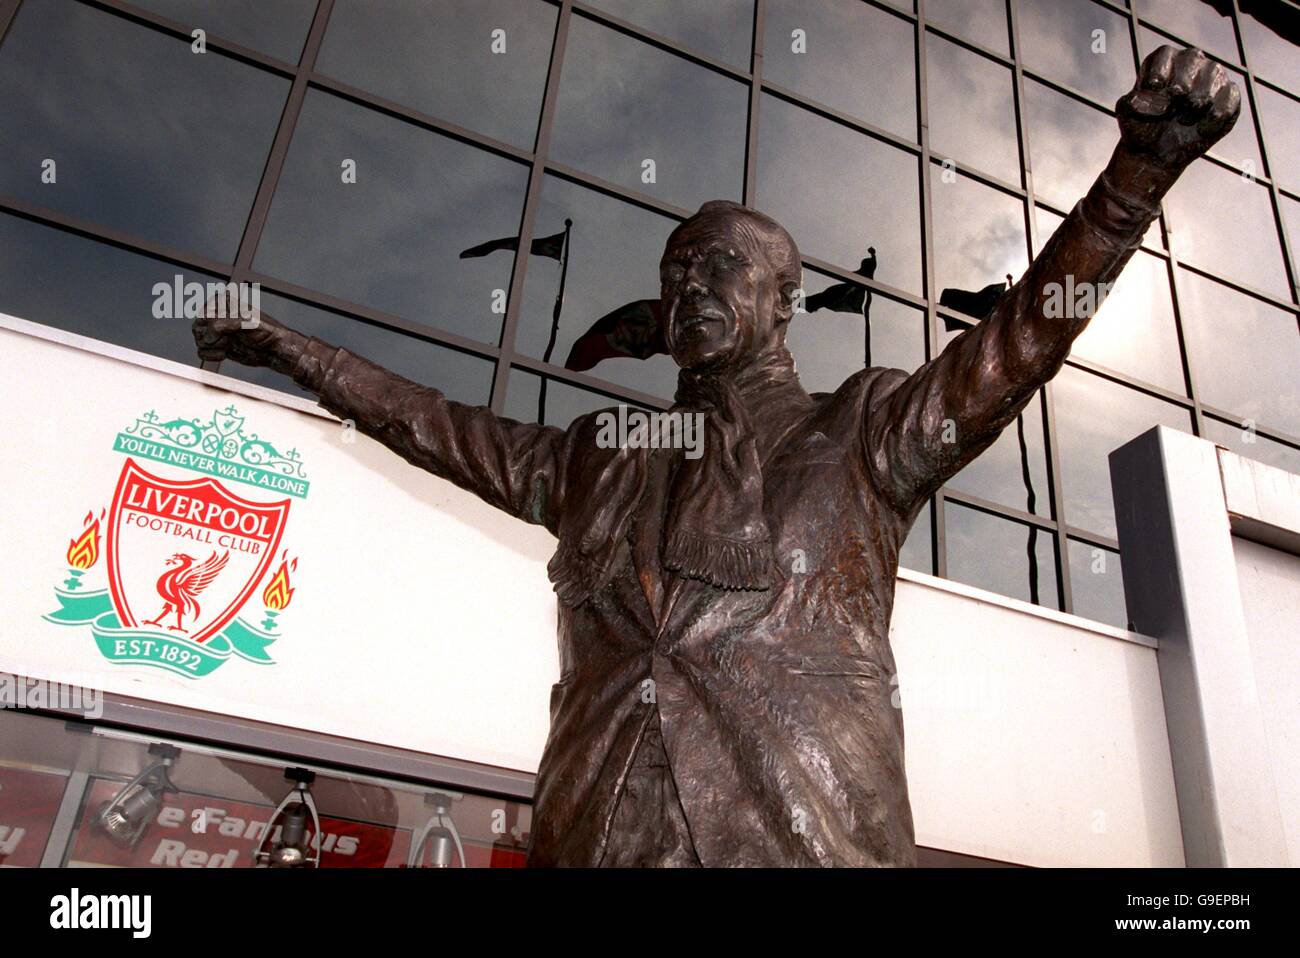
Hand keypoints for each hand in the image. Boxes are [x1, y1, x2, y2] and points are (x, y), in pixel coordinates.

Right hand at [192, 292, 293, 369]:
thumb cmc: (266, 330)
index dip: (213, 327)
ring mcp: (217, 331)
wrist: (275, 349)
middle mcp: (217, 314)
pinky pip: (202, 352)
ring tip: (230, 344)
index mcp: (222, 301)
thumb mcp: (245, 321)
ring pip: (199, 341)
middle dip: (212, 337)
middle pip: (197, 328)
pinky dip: (212, 355)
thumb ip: (222, 323)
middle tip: (229, 339)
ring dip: (213, 347)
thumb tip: (208, 335)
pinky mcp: (218, 345)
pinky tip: (226, 353)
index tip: (230, 332)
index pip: (203, 315)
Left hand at [1118, 45, 1239, 169]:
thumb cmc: (1141, 127)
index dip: (1157, 80)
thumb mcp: (1126, 115)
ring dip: (1195, 106)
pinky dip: (1214, 118)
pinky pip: (1230, 97)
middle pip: (1192, 60)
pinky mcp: (1229, 95)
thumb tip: (1151, 98)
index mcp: (1164, 60)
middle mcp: (1191, 61)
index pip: (1164, 56)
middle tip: (1170, 112)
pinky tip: (1201, 129)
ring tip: (1183, 120)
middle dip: (1178, 91)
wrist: (1156, 153)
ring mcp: (1213, 76)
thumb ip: (1132, 102)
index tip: (1152, 99)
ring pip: (1214, 75)